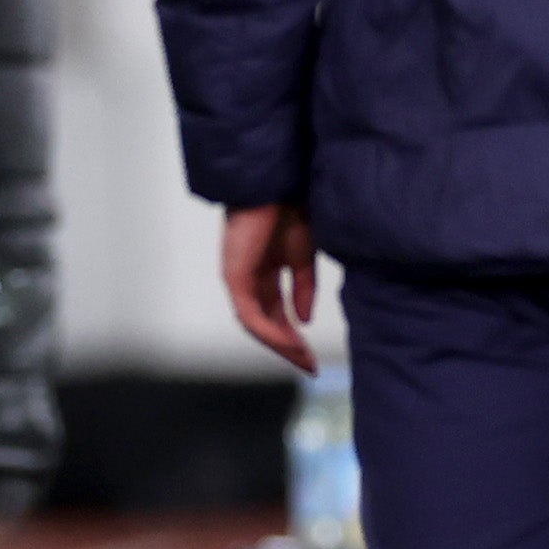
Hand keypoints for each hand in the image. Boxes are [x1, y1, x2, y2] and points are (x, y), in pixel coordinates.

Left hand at [223, 202, 318, 374]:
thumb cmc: (290, 206)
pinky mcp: (235, 276)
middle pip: (266, 322)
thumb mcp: (304, 254)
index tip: (312, 354)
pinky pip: (252, 315)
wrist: (278, 182)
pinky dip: (272, 331)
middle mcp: (248, 276)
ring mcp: (239, 277)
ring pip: (256, 324)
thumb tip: (304, 318)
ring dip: (281, 345)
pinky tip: (292, 340)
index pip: (276, 311)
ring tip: (304, 359)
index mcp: (264, 269)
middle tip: (310, 366)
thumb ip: (303, 287)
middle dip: (288, 347)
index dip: (294, 335)